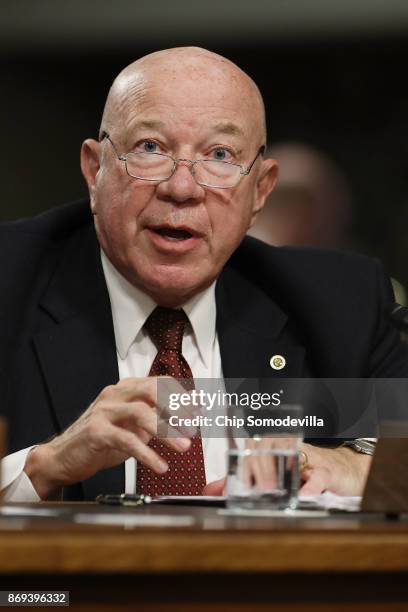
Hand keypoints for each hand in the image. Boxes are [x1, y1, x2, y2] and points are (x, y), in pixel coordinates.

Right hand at [24, 377, 191, 499]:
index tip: (199, 412)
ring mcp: (105, 411)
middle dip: (177, 407)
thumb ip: (158, 417)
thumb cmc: (102, 440)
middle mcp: (115, 394)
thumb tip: (190, 412)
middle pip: (152, 390)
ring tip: (184, 447)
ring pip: (141, 412)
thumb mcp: (135, 426)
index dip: (182, 396)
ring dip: (166, 431)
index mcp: (127, 389)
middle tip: (193, 427)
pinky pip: (127, 440)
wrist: (64, 457)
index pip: (160, 382)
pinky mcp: (96, 432)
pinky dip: (147, 454)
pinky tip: (160, 465)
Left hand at [203, 442, 371, 497]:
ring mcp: (310, 457)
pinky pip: (317, 477)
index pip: (252, 446)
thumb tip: (213, 489)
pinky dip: (308, 487)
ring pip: (289, 456)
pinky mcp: (329, 471)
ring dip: (278, 473)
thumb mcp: (273, 475)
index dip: (243, 461)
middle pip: (268, 446)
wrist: (342, 470)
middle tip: (256, 488)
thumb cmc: (304, 471)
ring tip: (271, 490)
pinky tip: (302, 495)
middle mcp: (289, 447)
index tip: (239, 481)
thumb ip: (243, 481)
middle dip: (259, 468)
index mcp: (273, 445)